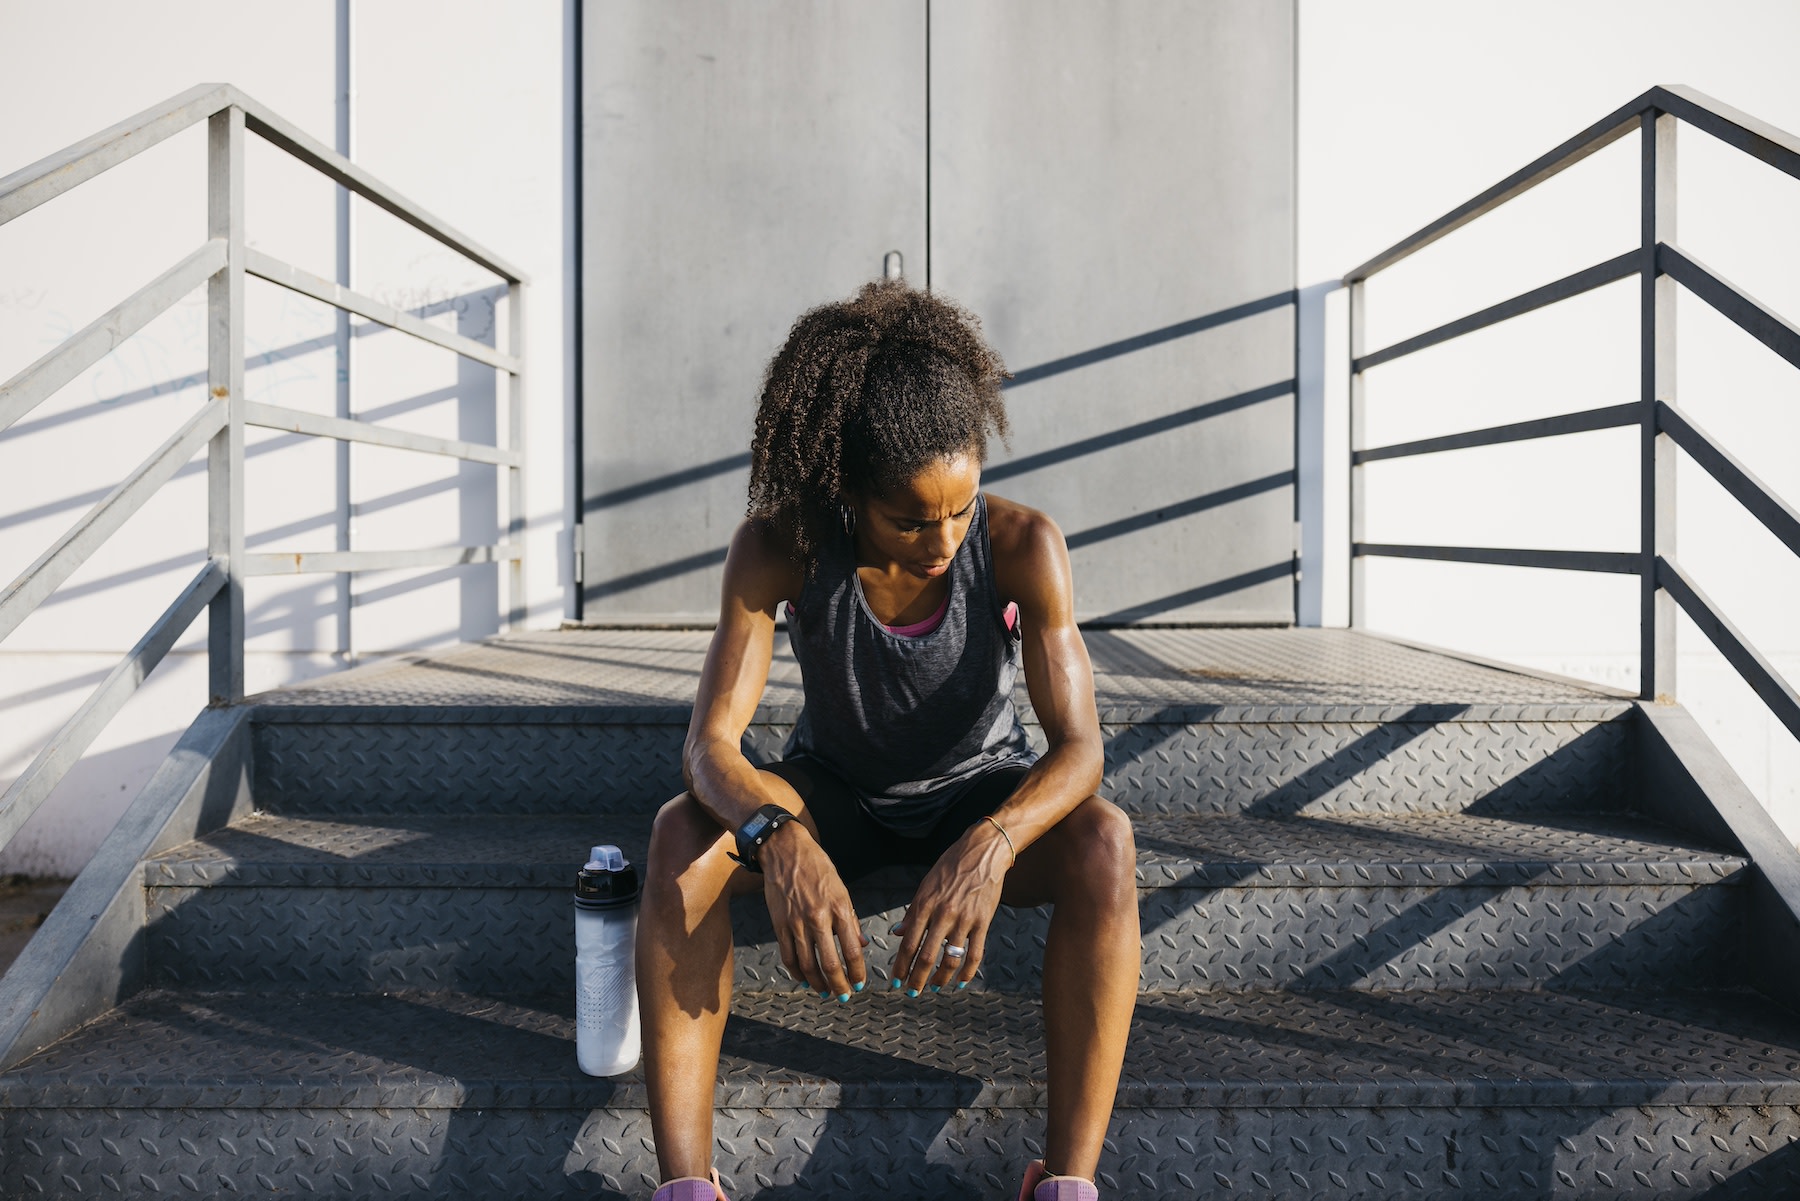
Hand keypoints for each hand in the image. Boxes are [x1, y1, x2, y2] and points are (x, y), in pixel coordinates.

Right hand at [761, 824, 867, 998]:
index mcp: (839, 908)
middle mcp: (818, 917)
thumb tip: (862, 945)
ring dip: (817, 983)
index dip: (856, 971)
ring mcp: (796, 922)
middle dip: (839, 985)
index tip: (859, 983)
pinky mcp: (779, 924)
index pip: (852, 950)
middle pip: (830, 963)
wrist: (785, 850)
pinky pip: (788, 956)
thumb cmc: (817, 867)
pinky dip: (796, 971)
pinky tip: (803, 978)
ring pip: (807, 964)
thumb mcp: (841, 889)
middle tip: (843, 995)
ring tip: (824, 991)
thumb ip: (851, 920)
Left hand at [891, 820, 1010, 993]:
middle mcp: (943, 914)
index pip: (908, 942)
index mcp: (925, 904)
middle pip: (927, 956)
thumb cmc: (951, 866)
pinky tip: (960, 982)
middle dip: (916, 978)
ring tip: (934, 987)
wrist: (983, 852)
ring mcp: (965, 920)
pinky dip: (967, 973)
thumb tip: (898, 933)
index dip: (901, 965)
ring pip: (950, 960)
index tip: (896, 979)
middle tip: (911, 991)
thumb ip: (913, 912)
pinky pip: (975, 954)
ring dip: (940, 979)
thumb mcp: (926, 885)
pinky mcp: (983, 922)